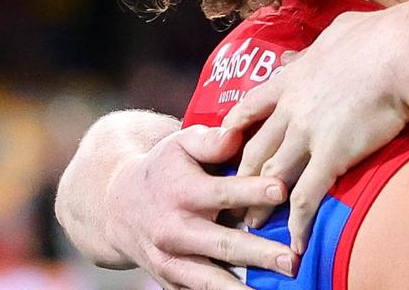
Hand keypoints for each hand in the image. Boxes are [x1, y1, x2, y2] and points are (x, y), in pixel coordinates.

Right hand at [104, 124, 297, 288]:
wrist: (118, 208)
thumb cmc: (163, 169)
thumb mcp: (180, 144)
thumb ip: (210, 139)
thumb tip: (237, 134)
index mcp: (182, 193)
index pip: (222, 192)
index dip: (252, 190)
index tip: (282, 189)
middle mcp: (175, 231)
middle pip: (222, 243)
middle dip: (258, 253)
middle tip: (290, 259)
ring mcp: (172, 261)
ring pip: (209, 279)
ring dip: (242, 288)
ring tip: (277, 288)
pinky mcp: (171, 281)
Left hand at [222, 3, 408, 253]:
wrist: (402, 52)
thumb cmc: (380, 36)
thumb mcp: (341, 31)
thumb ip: (322, 43)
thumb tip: (320, 42)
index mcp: (293, 77)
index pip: (252, 105)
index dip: (236, 126)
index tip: (225, 142)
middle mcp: (292, 108)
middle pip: (255, 147)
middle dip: (239, 174)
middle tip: (231, 195)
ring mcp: (307, 134)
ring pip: (271, 176)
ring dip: (259, 203)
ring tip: (251, 224)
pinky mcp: (330, 156)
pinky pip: (306, 197)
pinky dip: (298, 223)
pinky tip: (295, 241)